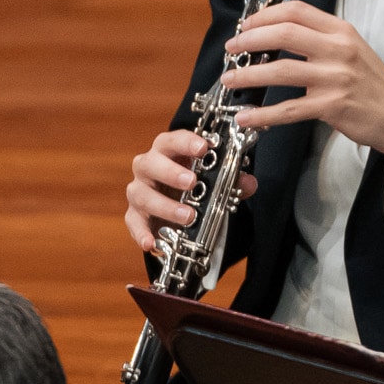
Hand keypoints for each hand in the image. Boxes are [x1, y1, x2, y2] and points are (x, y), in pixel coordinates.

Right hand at [123, 129, 253, 255]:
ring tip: (187, 216)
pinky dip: (141, 234)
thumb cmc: (194, 186)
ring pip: (142, 194)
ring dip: (165, 206)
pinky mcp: (135, 214)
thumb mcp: (215, 181)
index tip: (203, 147)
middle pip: (150, 163)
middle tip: (192, 181)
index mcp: (168, 152)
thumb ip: (232, 181)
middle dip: (171, 172)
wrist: (176, 208)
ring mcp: (139, 191)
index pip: (172, 140)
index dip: (186, 142)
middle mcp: (149, 168)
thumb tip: (249, 183)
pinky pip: (133, 223)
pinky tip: (151, 243)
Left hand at [222, 0, 383, 156]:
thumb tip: (278, 34)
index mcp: (341, 32)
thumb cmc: (373, 84)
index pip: (296, 11)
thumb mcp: (352, 49)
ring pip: (280, 71)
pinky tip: (247, 117)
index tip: (246, 25)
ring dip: (248, 76)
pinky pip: (288, 109)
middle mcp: (338, 51)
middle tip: (233, 47)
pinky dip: (263, 114)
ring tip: (230, 79)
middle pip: (283, 34)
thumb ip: (320, 38)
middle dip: (249, 40)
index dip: (264, 15)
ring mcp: (335, 78)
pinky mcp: (332, 106)